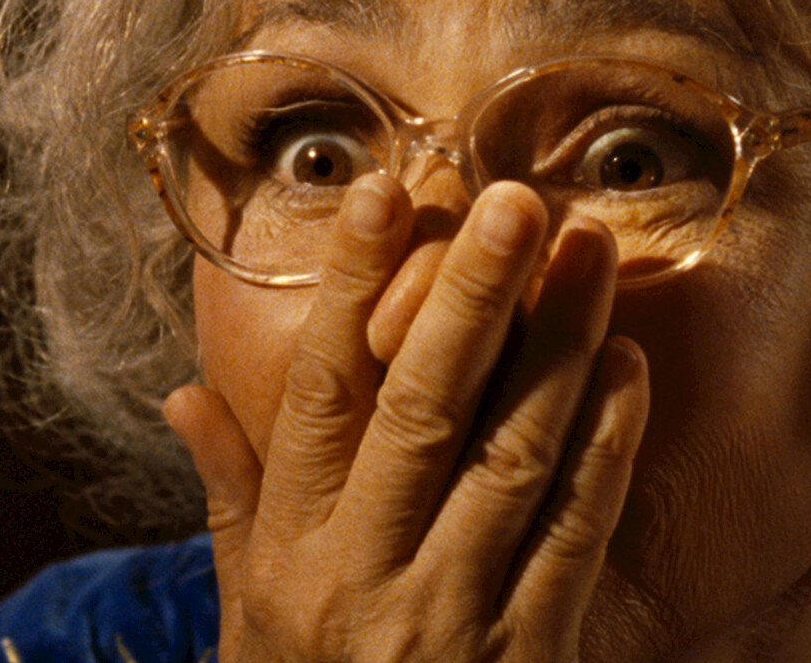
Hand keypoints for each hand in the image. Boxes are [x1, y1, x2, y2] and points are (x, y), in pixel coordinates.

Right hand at [165, 174, 650, 661]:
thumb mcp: (245, 612)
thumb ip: (229, 496)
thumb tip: (183, 394)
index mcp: (290, 553)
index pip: (317, 395)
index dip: (348, 288)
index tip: (383, 193)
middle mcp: (366, 576)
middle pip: (423, 412)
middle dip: (470, 298)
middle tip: (510, 199)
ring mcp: (454, 617)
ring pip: (512, 459)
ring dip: (558, 350)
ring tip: (585, 253)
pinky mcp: (531, 651)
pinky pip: (575, 534)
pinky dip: (606, 446)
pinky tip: (627, 367)